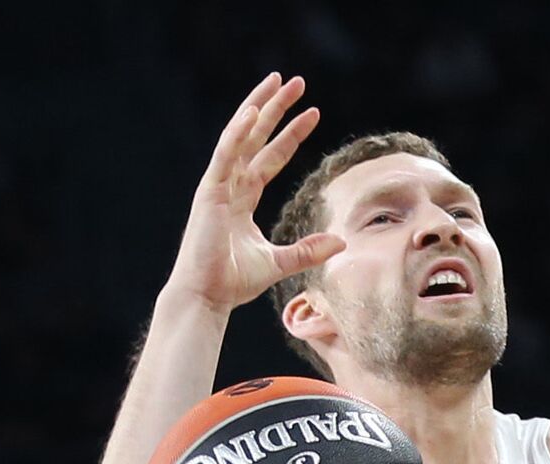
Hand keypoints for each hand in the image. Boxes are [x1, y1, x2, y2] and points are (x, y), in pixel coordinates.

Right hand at [164, 73, 344, 314]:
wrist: (208, 296)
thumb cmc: (234, 281)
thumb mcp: (281, 262)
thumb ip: (308, 250)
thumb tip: (341, 242)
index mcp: (242, 198)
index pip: (270, 157)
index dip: (291, 134)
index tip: (313, 113)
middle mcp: (229, 185)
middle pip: (255, 137)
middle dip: (275, 108)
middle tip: (295, 81)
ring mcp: (217, 186)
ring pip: (240, 137)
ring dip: (259, 107)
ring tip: (278, 82)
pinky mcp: (209, 194)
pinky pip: (225, 156)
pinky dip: (237, 134)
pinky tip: (253, 113)